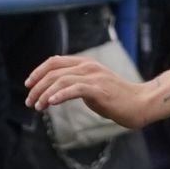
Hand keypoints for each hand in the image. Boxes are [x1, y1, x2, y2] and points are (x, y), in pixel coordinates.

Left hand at [24, 56, 157, 128]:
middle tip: (30, 101)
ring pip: (60, 81)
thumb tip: (57, 91)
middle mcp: (88, 66)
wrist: (140, 103)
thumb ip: (77, 83)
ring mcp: (94, 77)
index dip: (38, 72)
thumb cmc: (118, 98)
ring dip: (45, 94)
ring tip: (37, 106)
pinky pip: (74, 89)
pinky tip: (51, 103)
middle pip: (53, 72)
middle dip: (37, 87)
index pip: (54, 61)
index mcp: (85, 63)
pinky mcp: (99, 89)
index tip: (29, 85)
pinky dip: (59, 95)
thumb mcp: (93, 86)